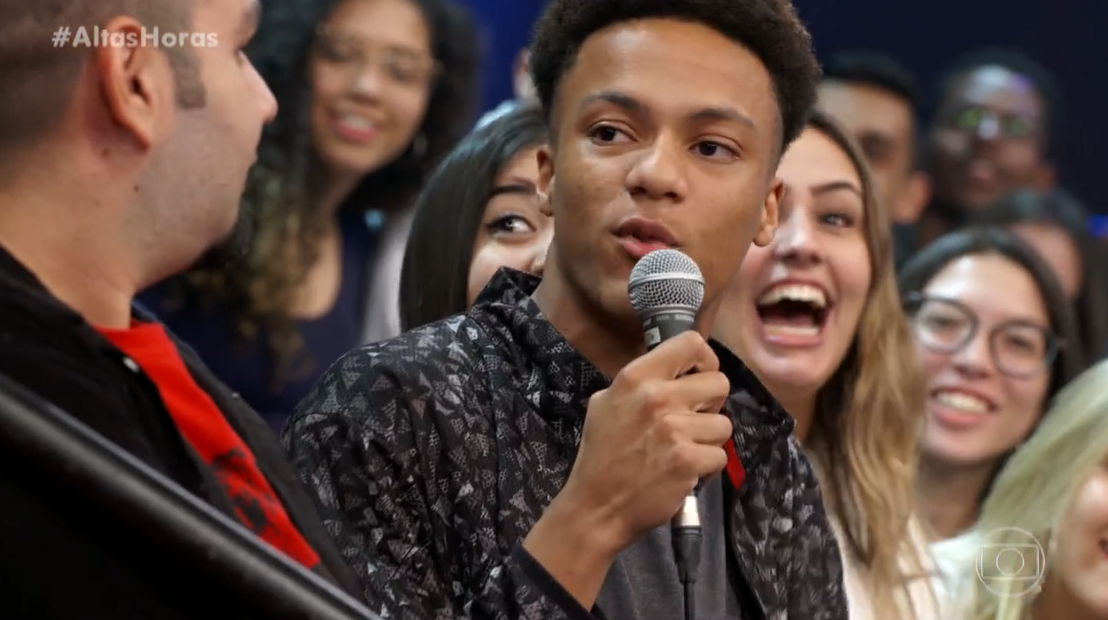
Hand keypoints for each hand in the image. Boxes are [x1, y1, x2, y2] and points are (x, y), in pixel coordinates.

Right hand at [564, 330, 732, 549]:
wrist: (597, 506)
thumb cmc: (601, 454)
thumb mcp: (605, 403)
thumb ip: (639, 383)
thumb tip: (674, 372)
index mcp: (636, 377)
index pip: (691, 343)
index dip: (705, 360)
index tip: (699, 377)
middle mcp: (657, 397)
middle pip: (719, 383)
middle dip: (711, 404)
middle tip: (691, 421)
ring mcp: (675, 429)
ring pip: (723, 424)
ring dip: (708, 440)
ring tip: (683, 450)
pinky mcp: (689, 460)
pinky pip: (720, 456)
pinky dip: (705, 467)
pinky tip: (683, 471)